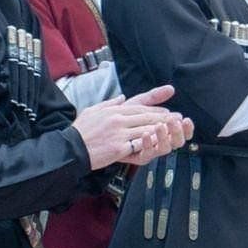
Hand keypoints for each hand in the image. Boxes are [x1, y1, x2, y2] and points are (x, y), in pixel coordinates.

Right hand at [73, 85, 194, 169]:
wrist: (69, 149)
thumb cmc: (80, 131)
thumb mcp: (92, 111)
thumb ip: (109, 104)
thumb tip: (121, 98)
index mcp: (113, 110)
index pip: (139, 107)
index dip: (155, 109)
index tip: (167, 111)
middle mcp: (118, 119)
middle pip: (146, 117)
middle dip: (164, 118)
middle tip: (177, 119)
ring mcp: (119, 133)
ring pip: (146, 129)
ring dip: (162, 129)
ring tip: (174, 130)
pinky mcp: (119, 147)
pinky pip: (139, 144)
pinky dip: (151, 143)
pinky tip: (161, 142)